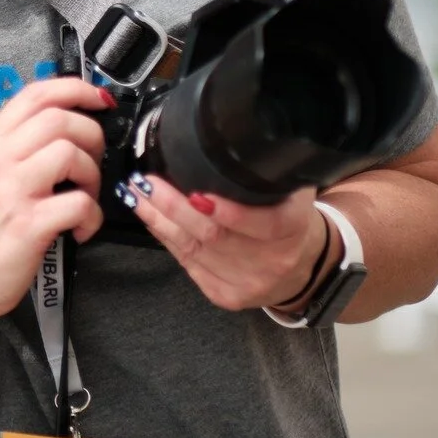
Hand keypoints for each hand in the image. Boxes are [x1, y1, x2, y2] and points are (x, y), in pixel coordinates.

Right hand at [0, 77, 109, 328]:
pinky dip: (92, 216)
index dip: (76, 89)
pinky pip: (79, 202)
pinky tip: (81, 228)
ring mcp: (11, 190)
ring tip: (85, 198)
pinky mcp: (28, 224)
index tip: (100, 100)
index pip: (36, 94)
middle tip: (91, 167)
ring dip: (92, 176)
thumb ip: (23, 145)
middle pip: (59, 119)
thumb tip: (71, 121)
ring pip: (70, 154)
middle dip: (92, 138)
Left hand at [128, 175, 329, 311]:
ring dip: (158, 219)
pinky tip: (151, 219)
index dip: (230, 212)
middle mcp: (271, 260)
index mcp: (293, 229)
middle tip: (145, 181)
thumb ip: (268, 172)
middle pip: (214, 235)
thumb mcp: (293, 191)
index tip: (197, 193)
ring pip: (193, 249)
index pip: (264, 224)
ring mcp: (247, 282)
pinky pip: (187, 264)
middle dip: (172, 206)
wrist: (302, 267)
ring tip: (136, 194)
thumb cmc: (288, 219)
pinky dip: (165, 238)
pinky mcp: (225, 295)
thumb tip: (229, 141)